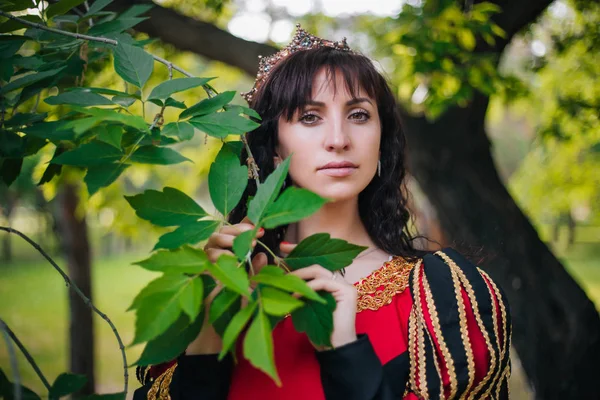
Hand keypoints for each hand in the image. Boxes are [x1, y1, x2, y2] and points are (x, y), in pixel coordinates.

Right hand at [186, 218, 267, 354]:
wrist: (213, 337)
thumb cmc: (233, 315)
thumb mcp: (251, 291)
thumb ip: (257, 273)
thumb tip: (263, 254)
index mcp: (226, 260)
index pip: (232, 235)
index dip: (244, 227)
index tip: (261, 227)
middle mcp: (211, 260)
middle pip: (219, 233)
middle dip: (236, 231)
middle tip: (253, 238)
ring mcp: (201, 266)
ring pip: (211, 242)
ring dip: (227, 240)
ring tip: (243, 248)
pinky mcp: (195, 275)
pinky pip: (205, 258)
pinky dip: (218, 256)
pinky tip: (232, 261)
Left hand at [281, 242, 357, 349]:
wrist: (334, 348)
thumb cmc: (319, 331)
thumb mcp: (304, 305)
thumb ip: (298, 290)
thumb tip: (279, 275)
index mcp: (330, 283)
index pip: (314, 264)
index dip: (299, 253)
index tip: (282, 247)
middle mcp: (339, 281)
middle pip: (316, 264)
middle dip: (296, 261)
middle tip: (278, 261)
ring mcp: (345, 285)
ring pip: (319, 271)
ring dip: (299, 275)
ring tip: (284, 281)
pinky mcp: (347, 291)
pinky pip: (323, 282)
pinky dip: (307, 287)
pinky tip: (295, 293)